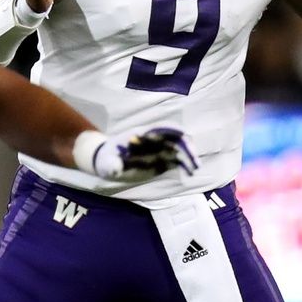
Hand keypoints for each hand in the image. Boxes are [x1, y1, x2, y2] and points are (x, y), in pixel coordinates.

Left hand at [78, 127, 199, 181]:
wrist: (107, 163)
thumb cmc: (106, 160)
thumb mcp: (106, 163)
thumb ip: (112, 165)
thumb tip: (116, 168)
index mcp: (141, 136)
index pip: (159, 128)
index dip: (172, 129)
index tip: (184, 133)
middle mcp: (153, 141)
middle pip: (174, 138)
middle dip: (185, 146)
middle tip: (194, 159)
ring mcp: (158, 150)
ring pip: (178, 149)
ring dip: (189, 156)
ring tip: (195, 168)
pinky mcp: (160, 161)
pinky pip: (176, 160)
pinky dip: (184, 165)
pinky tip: (190, 172)